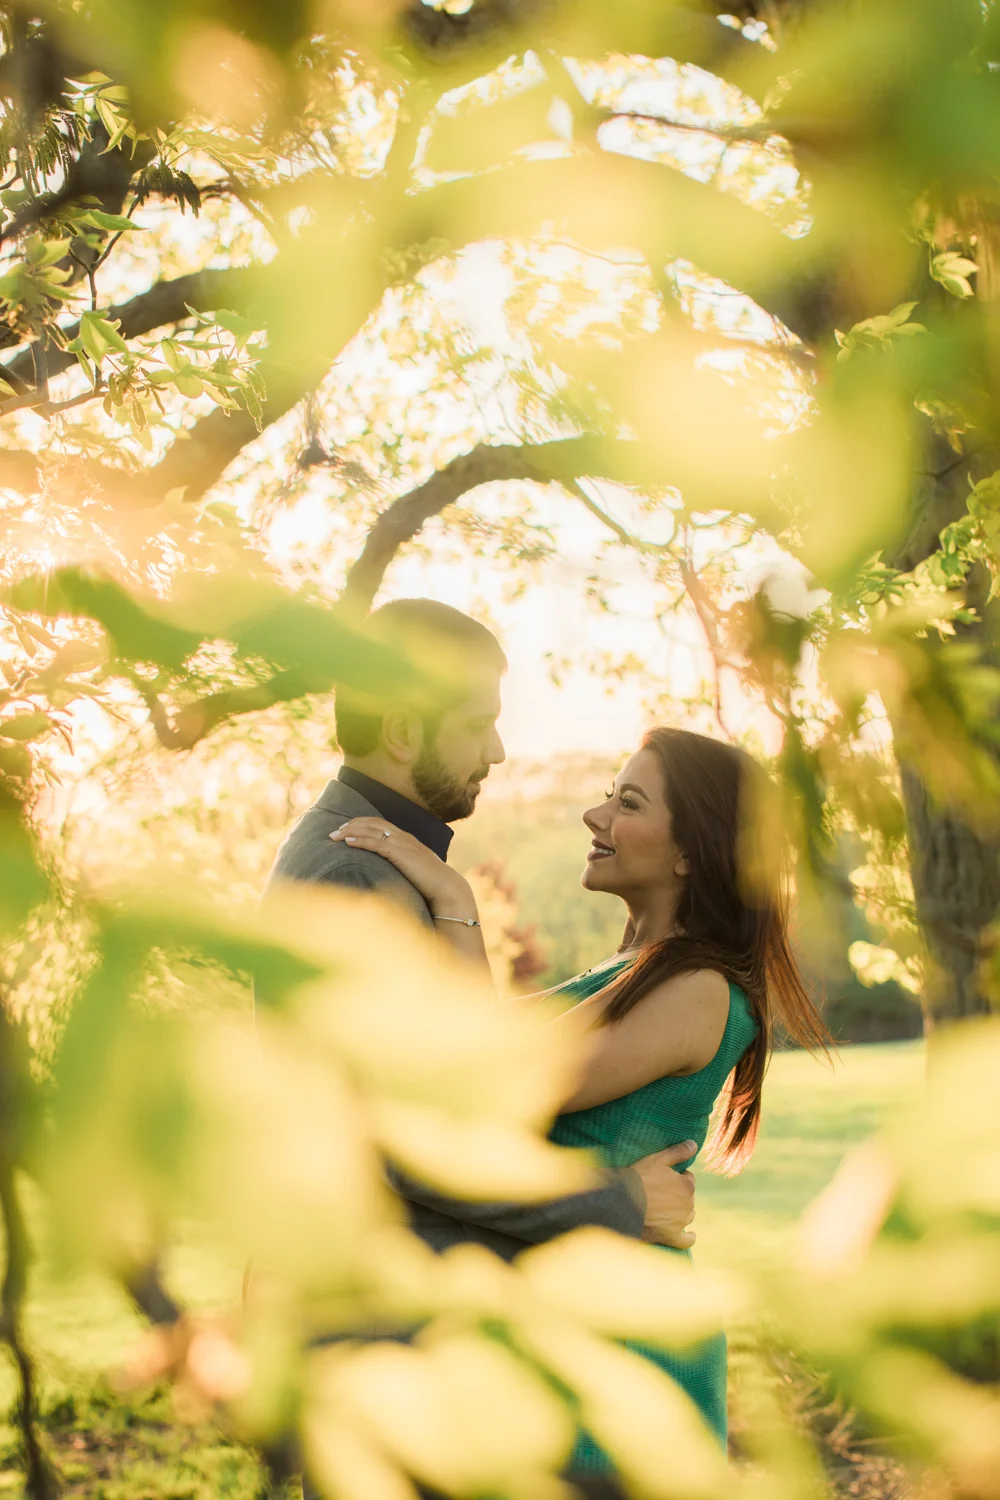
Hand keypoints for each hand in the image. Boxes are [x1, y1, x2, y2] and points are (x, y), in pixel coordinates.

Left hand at [329, 818, 475, 917]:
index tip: (346, 827)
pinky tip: (348, 842)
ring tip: (335, 835)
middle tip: (334, 830)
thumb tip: (392, 871)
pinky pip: (376, 843)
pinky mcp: (400, 854)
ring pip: (372, 830)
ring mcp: (403, 845)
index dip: (362, 823)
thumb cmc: (432, 883)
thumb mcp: (416, 869)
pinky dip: (360, 840)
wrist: (447, 888)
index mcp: (407, 839)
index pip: (381, 823)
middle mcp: (404, 838)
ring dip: (351, 831)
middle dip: (352, 824)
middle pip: (373, 823)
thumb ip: (404, 864)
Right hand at [631, 1141, 696, 1249]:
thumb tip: (694, 1144)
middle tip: (662, 1192)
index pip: (688, 1179)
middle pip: (688, 1198)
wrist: (622, 1203)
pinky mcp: (671, 1237)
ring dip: (682, 1212)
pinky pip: (686, 1240)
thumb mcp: (657, 1159)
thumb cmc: (639, 1178)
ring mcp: (680, 1222)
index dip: (677, 1177)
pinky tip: (689, 1235)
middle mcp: (688, 1205)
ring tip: (668, 1209)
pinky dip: (688, 1238)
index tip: (665, 1178)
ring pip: (688, 1216)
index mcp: (687, 1186)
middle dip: (679, 1194)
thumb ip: (678, 1152)